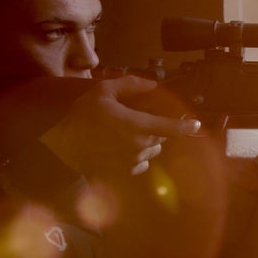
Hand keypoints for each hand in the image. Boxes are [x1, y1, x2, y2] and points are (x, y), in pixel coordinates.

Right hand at [40, 76, 200, 176]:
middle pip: (160, 138)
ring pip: (152, 151)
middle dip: (155, 128)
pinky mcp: (123, 172)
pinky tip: (121, 149)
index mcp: (136, 125)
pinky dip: (137, 157)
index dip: (185, 126)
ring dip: (146, 142)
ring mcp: (131, 161)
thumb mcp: (103, 91)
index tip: (197, 125)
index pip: (169, 127)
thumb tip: (152, 84)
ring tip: (124, 134)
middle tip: (136, 120)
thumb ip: (130, 86)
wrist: (61, 144)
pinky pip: (141, 165)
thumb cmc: (82, 114)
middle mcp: (138, 145)